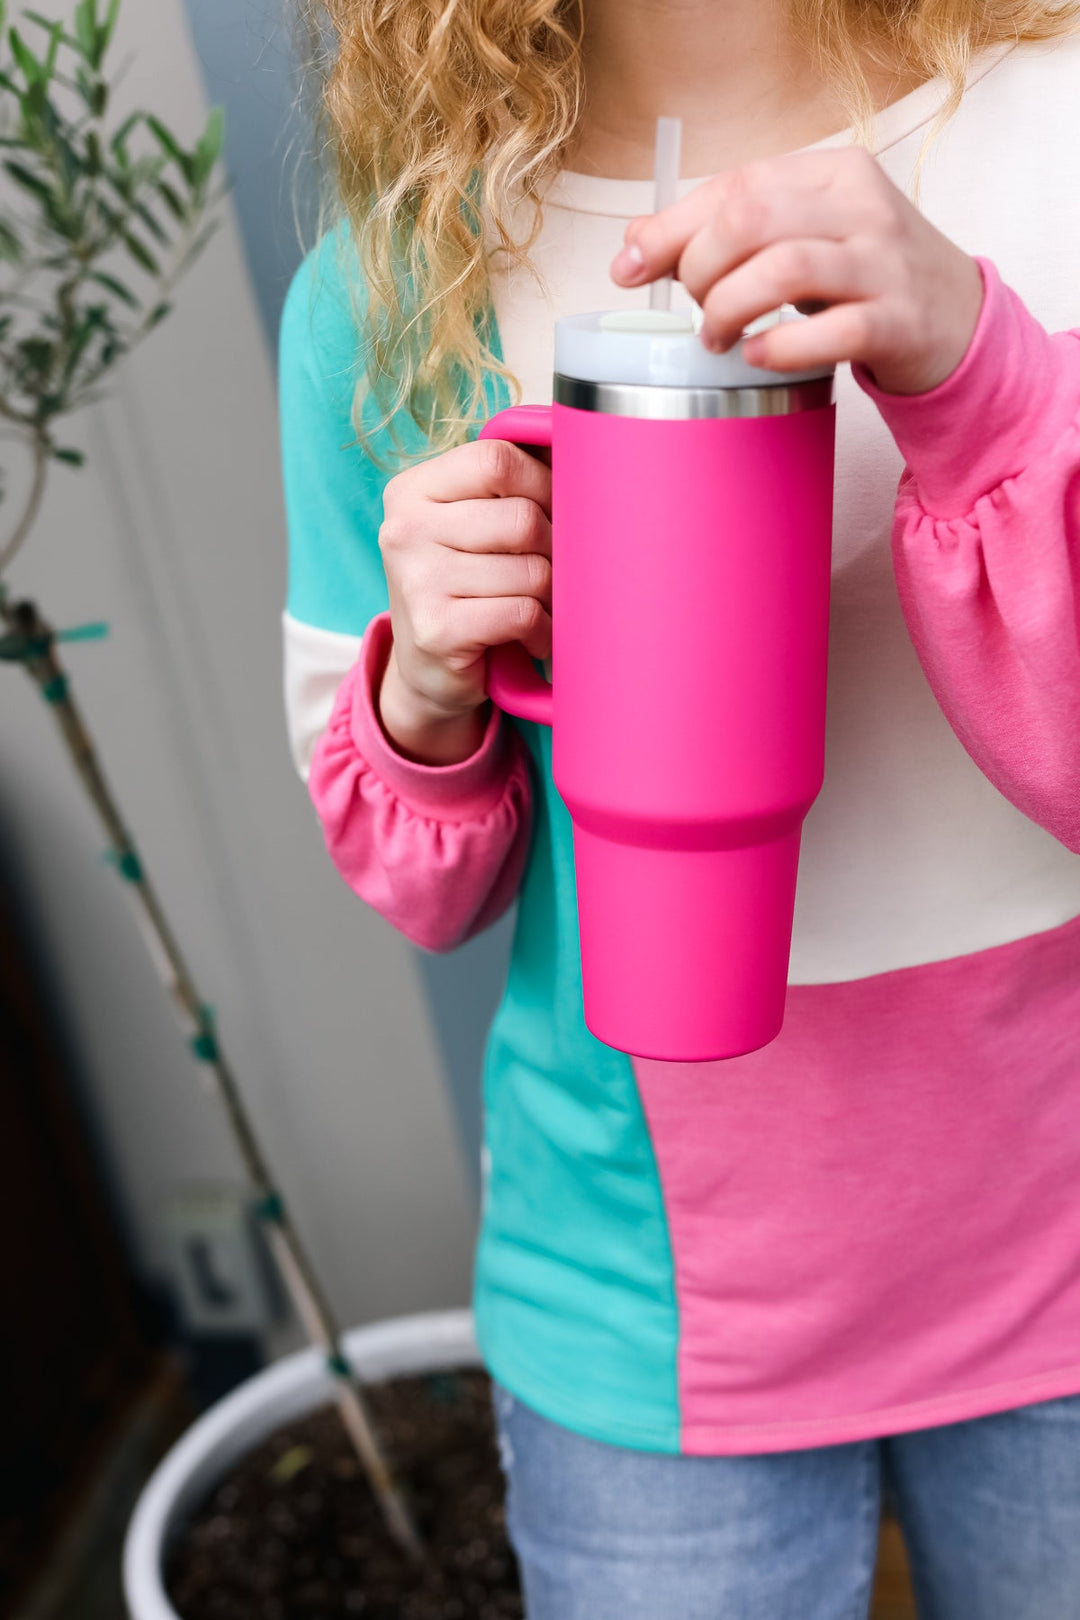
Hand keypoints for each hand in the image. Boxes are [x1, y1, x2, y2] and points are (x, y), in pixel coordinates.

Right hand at [376, 438, 552, 758]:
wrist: (427, 673)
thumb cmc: (464, 588)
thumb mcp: (469, 526)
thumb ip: (506, 488)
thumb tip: (579, 450)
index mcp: (412, 491)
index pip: (497, 460)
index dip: (543, 483)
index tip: (554, 510)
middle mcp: (405, 530)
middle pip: (523, 519)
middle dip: (554, 549)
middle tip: (548, 572)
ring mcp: (417, 580)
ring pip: (532, 571)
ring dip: (551, 597)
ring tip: (538, 608)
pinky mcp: (436, 629)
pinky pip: (523, 613)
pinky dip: (542, 631)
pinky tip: (532, 637)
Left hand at [609, 146, 984, 395]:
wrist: (958, 322)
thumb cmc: (866, 279)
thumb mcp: (802, 237)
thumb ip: (728, 232)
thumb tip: (636, 242)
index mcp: (831, 174)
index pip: (735, 186)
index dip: (671, 229)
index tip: (629, 268)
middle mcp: (862, 207)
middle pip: (751, 219)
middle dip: (700, 269)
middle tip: (696, 309)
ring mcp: (884, 264)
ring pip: (784, 268)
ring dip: (729, 308)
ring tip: (716, 339)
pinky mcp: (899, 321)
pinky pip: (830, 332)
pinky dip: (778, 348)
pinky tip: (758, 357)